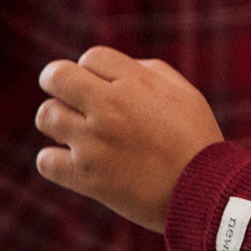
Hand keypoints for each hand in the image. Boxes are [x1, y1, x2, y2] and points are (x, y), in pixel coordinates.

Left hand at [35, 46, 222, 232]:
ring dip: (57, 122)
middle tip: (68, 98)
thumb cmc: (197, 140)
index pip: (90, 57)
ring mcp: (94, 142)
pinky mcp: (86, 177)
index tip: (104, 87)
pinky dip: (55, 161)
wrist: (205, 193)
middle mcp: (110, 107)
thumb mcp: (183, 93)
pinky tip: (73, 162)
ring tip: (76, 133)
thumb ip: (146, 72)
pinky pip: (46, 160)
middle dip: (57, 82)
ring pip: (46, 116)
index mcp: (135, 82)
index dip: (94, 70)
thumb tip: (109, 71)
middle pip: (55, 76)